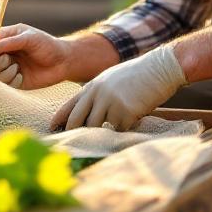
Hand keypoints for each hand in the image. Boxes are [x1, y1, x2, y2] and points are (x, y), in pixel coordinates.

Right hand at [0, 24, 72, 90]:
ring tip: (18, 68)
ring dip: (5, 72)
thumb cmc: (46, 45)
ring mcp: (9, 68)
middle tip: (9, 59)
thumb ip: (4, 44)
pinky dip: (12, 80)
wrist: (64, 62)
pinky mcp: (15, 81)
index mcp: (4, 39)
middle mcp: (4, 53)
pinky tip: (22, 76)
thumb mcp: (26, 39)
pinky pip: (4, 84)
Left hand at [49, 45, 186, 131]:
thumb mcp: (111, 80)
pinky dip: (125, 128)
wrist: (160, 67)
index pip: (70, 105)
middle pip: (78, 120)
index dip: (60, 119)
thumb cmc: (138, 75)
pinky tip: (135, 118)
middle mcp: (98, 93)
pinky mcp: (125, 111)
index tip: (52, 130)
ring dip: (104, 131)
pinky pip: (119, 129)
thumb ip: (98, 95)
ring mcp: (110, 102)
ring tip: (115, 126)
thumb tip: (88, 117)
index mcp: (92, 85)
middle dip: (74, 133)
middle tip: (73, 143)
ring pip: (98, 127)